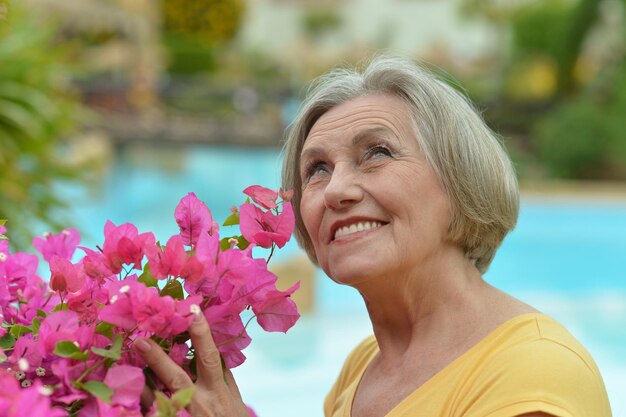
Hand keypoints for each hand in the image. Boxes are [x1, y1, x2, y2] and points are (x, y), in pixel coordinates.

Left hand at [133, 313, 249, 416]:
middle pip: (177, 378)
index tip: (192, 309)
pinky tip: (127, 394)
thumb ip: (223, 377)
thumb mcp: (235, 401)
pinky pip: (152, 415)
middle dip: (158, 358)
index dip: (202, 333)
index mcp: (217, 391)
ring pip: (157, 400)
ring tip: (121, 366)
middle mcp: (201, 404)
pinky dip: (140, 406)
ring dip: (139, 383)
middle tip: (139, 340)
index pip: (209, 357)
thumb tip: (212, 350)